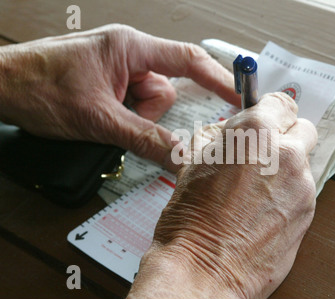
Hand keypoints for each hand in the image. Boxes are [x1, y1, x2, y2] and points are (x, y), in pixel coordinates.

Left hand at [0, 24, 238, 169]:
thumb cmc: (35, 85)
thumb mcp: (97, 119)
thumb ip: (143, 138)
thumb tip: (177, 155)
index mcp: (129, 47)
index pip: (187, 60)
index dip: (218, 78)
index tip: (239, 94)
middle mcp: (126, 54)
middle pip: (165, 90)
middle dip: (149, 114)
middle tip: (123, 122)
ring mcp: (116, 69)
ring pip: (148, 103)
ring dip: (133, 119)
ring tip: (102, 120)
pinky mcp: (108, 83)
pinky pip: (132, 106)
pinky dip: (123, 119)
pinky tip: (100, 119)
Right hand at [127, 93, 317, 298]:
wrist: (203, 269)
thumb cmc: (191, 219)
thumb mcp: (193, 162)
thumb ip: (218, 137)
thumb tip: (228, 132)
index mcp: (257, 132)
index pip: (281, 102)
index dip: (271, 110)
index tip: (266, 117)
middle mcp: (286, 154)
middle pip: (303, 129)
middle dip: (285, 135)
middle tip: (262, 152)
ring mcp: (302, 186)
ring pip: (303, 163)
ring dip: (285, 168)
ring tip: (256, 189)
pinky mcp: (308, 214)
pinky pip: (302, 191)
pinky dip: (288, 194)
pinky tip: (262, 210)